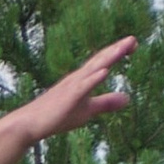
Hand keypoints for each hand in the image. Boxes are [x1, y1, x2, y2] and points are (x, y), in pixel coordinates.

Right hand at [18, 36, 136, 144]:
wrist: (29, 124)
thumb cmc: (57, 116)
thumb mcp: (87, 110)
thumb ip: (106, 103)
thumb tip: (128, 98)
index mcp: (82, 80)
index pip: (103, 62)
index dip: (118, 52)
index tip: (134, 44)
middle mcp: (77, 78)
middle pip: (100, 60)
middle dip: (117, 49)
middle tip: (133, 39)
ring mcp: (71, 87)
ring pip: (93, 69)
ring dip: (108, 57)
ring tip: (122, 47)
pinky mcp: (67, 98)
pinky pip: (82, 87)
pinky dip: (94, 78)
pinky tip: (105, 71)